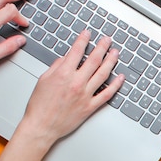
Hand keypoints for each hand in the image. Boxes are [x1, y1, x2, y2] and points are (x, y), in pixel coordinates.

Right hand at [18, 30, 124, 145]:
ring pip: (103, 74)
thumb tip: (67, 58)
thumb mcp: (43, 80)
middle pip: (94, 60)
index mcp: (63, 74)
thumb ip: (56, 66)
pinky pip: (106, 94)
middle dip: (102, 47)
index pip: (77, 51)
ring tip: (115, 53)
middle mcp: (77, 83)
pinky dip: (116, 85)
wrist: (42, 127)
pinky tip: (120, 77)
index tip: (87, 33)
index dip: (83, 40)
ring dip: (111, 61)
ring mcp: (85, 95)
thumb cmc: (40, 106)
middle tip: (107, 40)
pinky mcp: (90, 107)